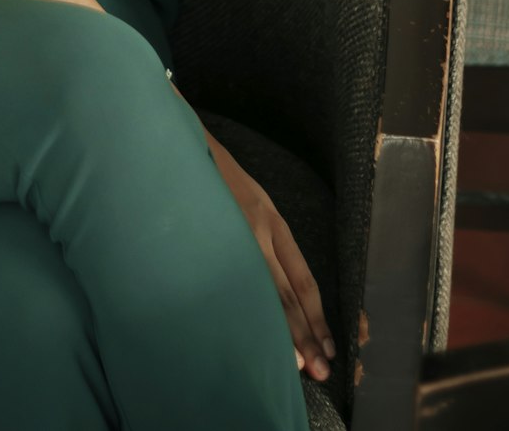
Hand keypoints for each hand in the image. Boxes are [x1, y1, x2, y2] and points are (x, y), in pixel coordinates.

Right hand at [208, 131, 335, 380]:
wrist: (181, 139)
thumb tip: (262, 281)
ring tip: (300, 366)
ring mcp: (238, 232)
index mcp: (270, 219)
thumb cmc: (208, 172)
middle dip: (308, 333)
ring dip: (286, 332)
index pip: (302, 277)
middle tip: (322, 370)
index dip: (316, 314)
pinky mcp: (215, 233)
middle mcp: (261, 227)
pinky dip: (250, 311)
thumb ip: (253, 232)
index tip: (327, 346)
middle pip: (290, 292)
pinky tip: (256, 335)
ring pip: (268, 292)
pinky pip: (237, 280)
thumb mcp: (241, 198)